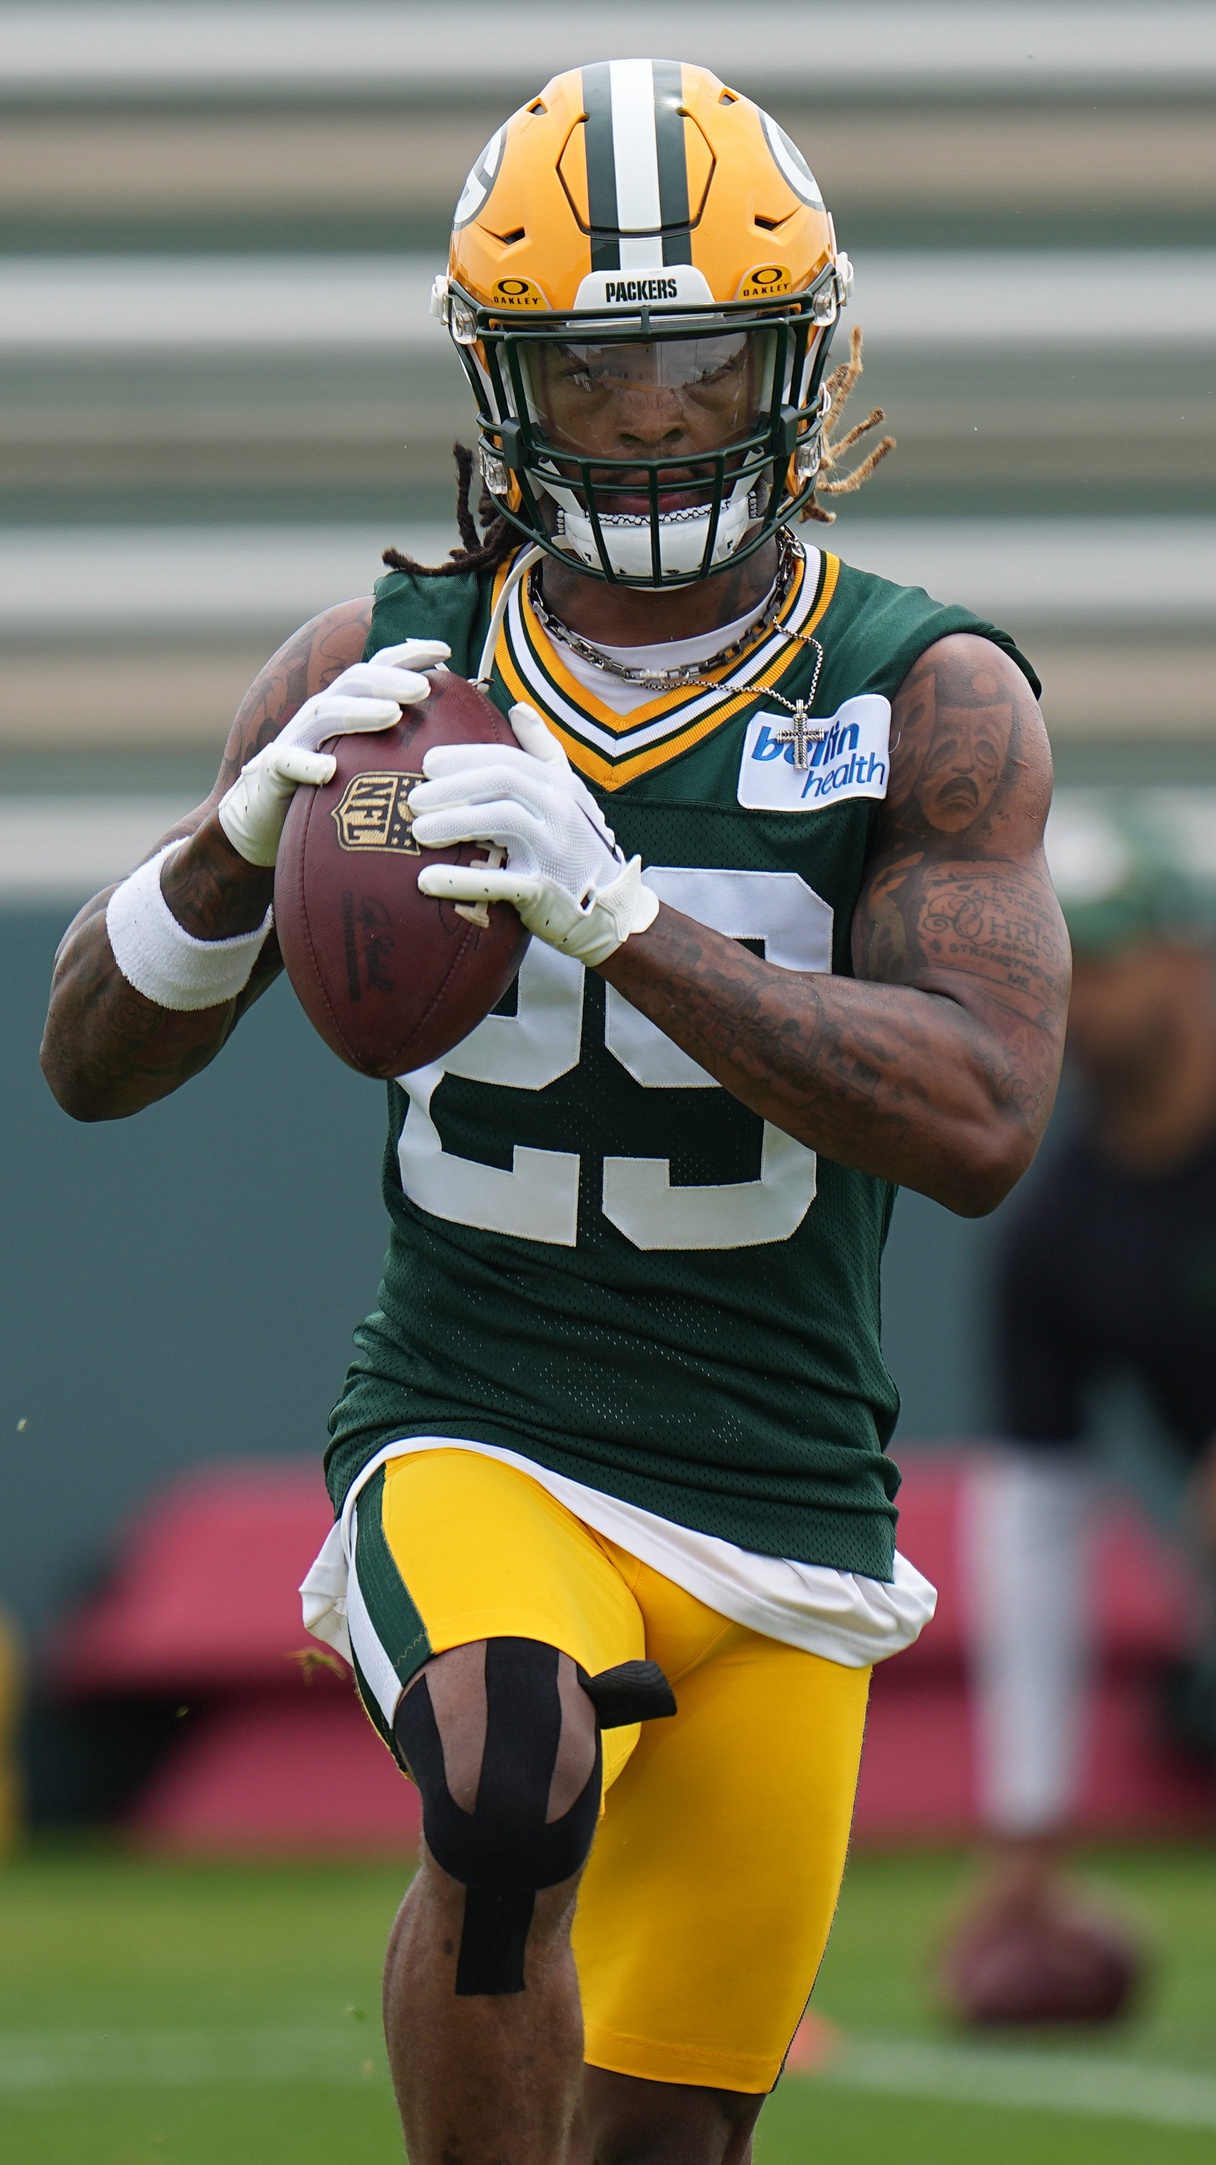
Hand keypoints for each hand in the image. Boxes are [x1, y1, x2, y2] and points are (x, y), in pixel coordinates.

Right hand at [217, 638, 448, 867]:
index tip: (446, 651)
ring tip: (392, 714)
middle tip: (424, 687)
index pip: (377, 669)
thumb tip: (463, 748)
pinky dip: (307, 764)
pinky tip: (330, 770)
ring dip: (359, 711)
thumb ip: (403, 752)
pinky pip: (287, 763)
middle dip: (389, 680)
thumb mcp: (368, 766)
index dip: (408, 655)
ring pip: (324, 714)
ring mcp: (294, 741)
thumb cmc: (328, 795)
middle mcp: (319, 716)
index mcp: (345, 709)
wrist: (263, 825)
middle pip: (353, 683)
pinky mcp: (272, 773)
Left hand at [408, 702, 658, 966]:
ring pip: (502, 819)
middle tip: (415, 799)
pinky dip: (460, 881)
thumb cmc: (578, 846)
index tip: (428, 764)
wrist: (611, 908)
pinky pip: (500, 881)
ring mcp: (556, 848)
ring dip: (455, 822)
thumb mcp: (570, 793)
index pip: (507, 759)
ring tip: (418, 832)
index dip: (464, 758)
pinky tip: (425, 881)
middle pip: (502, 781)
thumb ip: (544, 752)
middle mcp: (561, 809)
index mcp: (560, 785)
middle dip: (453, 786)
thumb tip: (518, 708)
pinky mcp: (545, 889)